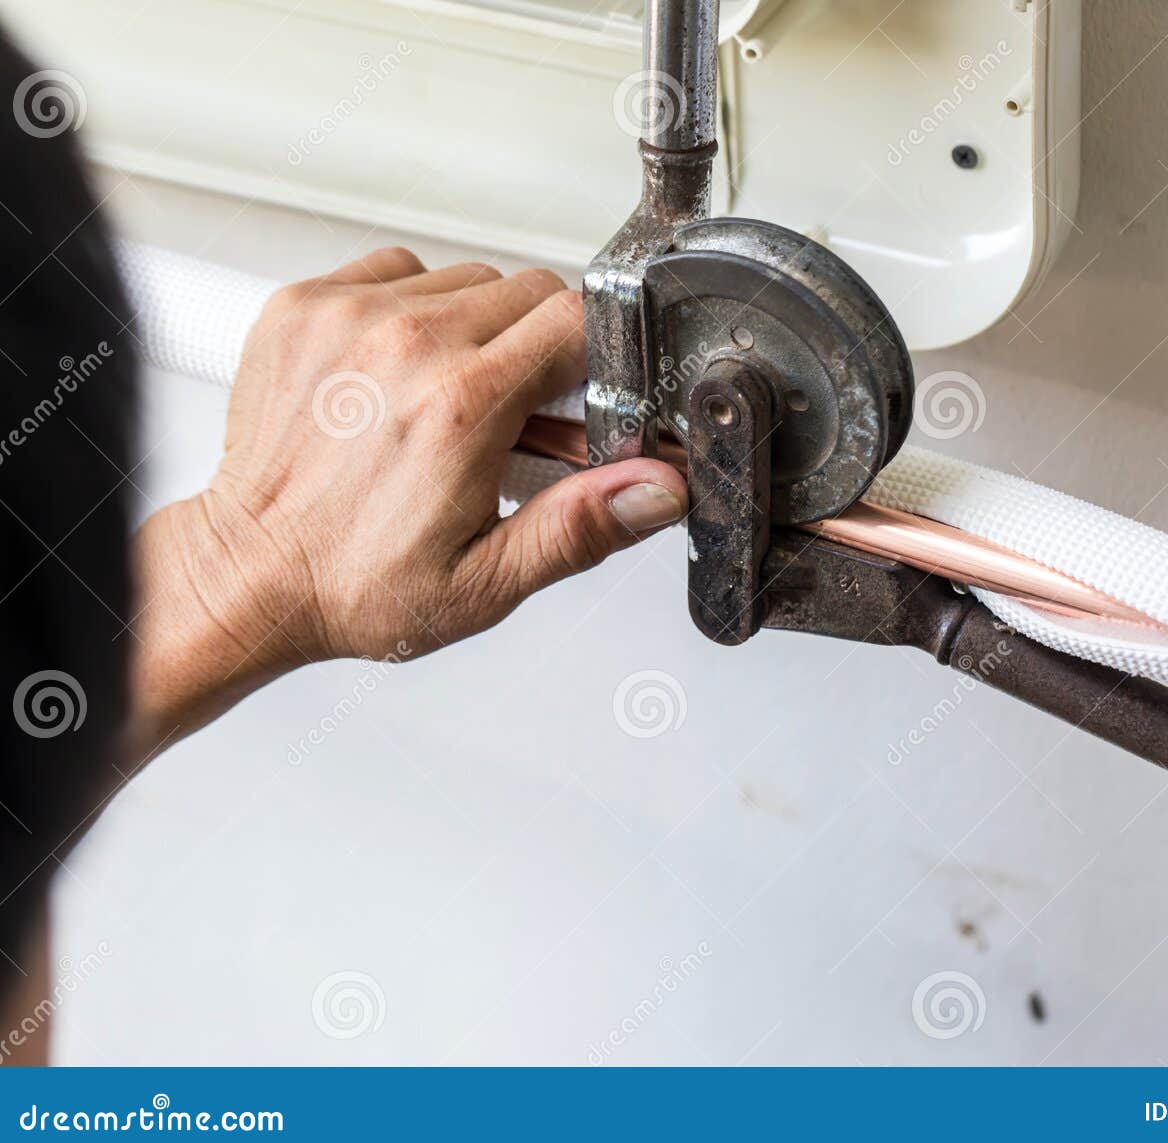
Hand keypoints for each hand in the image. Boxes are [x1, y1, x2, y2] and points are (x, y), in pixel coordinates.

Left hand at [129, 247, 685, 752]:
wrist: (248, 574)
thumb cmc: (354, 583)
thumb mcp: (486, 582)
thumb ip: (580, 526)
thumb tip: (655, 490)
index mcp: (460, 408)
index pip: (577, 319)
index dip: (596, 358)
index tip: (581, 398)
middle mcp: (404, 346)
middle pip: (529, 290)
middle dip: (542, 347)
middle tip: (517, 413)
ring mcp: (347, 316)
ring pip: (466, 276)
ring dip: (479, 327)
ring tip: (454, 397)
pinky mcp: (304, 305)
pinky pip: (397, 271)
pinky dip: (414, 309)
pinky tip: (403, 371)